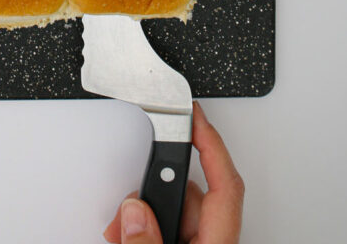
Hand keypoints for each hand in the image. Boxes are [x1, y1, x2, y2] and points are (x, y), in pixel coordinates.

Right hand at [103, 102, 243, 242]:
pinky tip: (127, 236)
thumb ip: (147, 241)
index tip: (195, 114)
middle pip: (194, 194)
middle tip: (131, 200)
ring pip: (178, 209)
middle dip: (158, 187)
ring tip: (121, 228)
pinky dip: (148, 225)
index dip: (211, 143)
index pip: (225, 183)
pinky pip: (170, 227)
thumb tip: (135, 210)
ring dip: (147, 210)